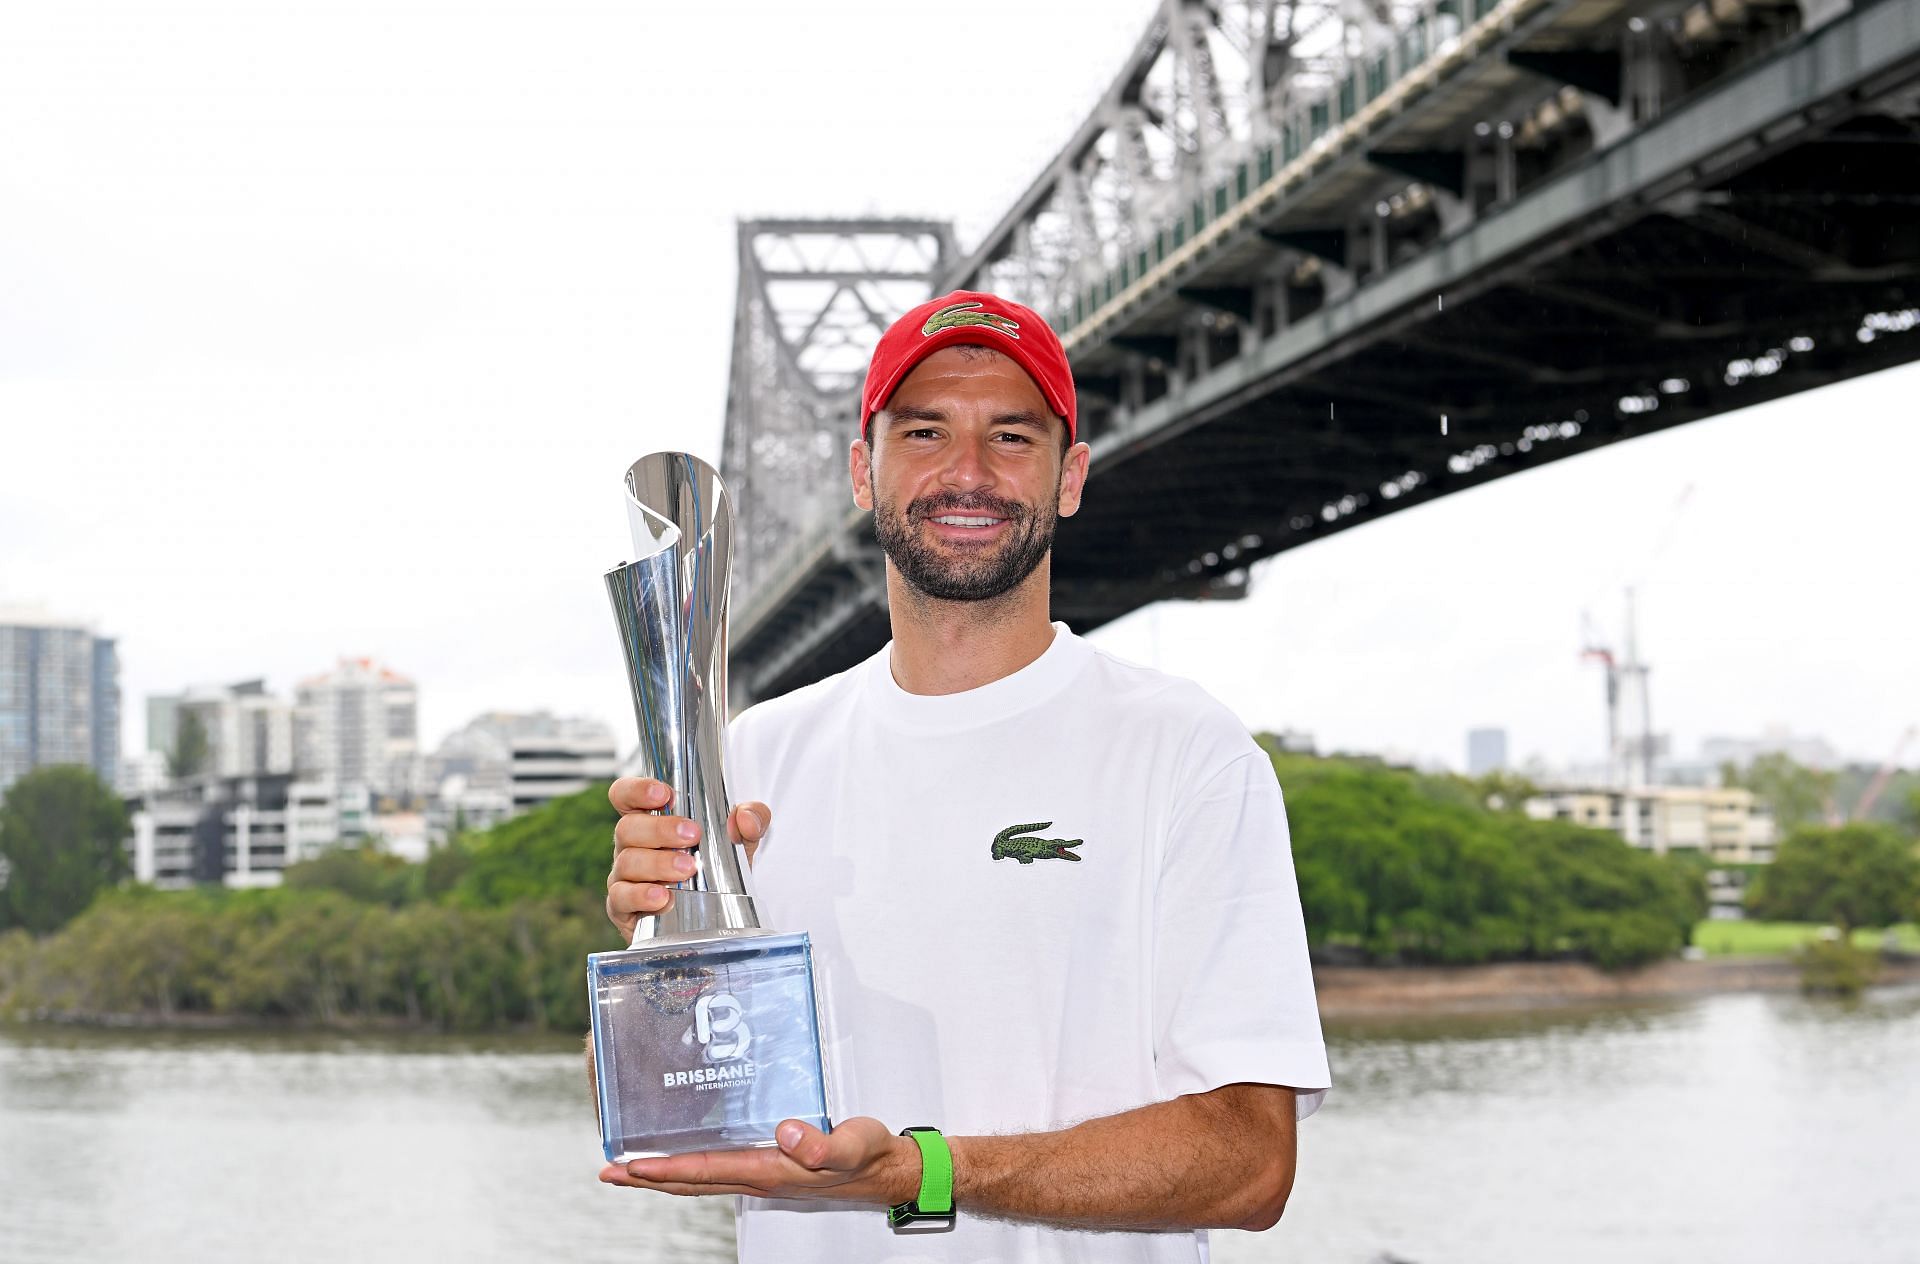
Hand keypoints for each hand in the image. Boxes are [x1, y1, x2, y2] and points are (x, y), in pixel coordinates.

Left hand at [598, 1117, 919, 1204]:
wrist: (886, 1171)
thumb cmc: (868, 1156)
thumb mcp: (851, 1144)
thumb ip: (821, 1144)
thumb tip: (785, 1134)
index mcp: (771, 1172)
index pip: (706, 1171)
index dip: (666, 1169)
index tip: (629, 1166)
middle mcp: (759, 1178)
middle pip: (691, 1182)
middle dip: (648, 1178)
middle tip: (608, 1172)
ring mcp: (763, 1177)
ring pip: (701, 1180)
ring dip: (663, 1176)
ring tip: (629, 1168)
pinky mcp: (770, 1168)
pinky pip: (718, 1171)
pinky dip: (690, 1167)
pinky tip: (682, 1155)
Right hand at [605, 778, 770, 940]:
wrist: (716, 917)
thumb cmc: (717, 869)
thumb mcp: (741, 841)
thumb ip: (752, 819)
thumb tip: (745, 817)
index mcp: (650, 819)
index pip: (625, 795)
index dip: (637, 790)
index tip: (665, 794)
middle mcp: (631, 845)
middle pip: (627, 827)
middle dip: (660, 829)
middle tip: (692, 836)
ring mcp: (624, 876)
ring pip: (627, 862)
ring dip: (657, 864)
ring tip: (687, 870)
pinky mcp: (624, 908)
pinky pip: (621, 898)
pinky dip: (642, 896)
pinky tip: (664, 898)